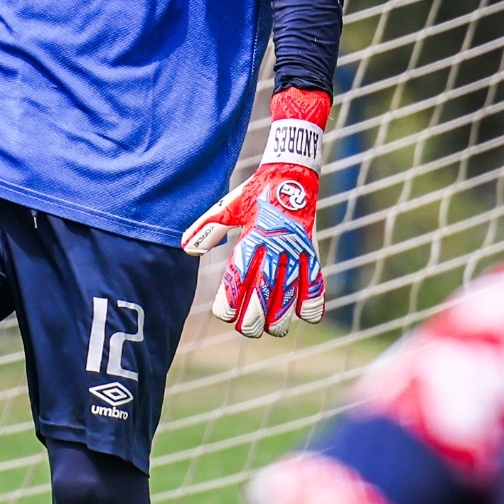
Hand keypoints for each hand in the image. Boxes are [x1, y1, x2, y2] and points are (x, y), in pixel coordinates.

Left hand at [182, 88, 329, 337]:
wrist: (292, 174)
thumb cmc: (254, 193)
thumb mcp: (228, 206)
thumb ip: (208, 228)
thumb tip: (186, 249)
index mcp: (253, 234)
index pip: (240, 273)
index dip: (232, 297)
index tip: (224, 314)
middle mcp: (276, 244)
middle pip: (266, 287)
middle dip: (256, 314)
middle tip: (247, 330)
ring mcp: (297, 249)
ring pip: (292, 289)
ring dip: (283, 313)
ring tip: (272, 329)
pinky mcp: (313, 250)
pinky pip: (317, 279)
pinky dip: (315, 299)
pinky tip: (307, 316)